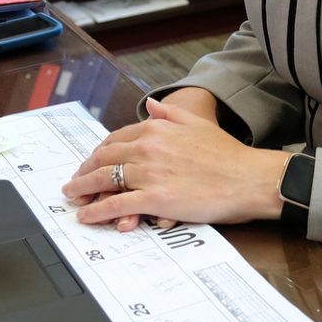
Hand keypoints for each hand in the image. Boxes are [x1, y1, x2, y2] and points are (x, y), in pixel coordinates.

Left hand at [78, 89, 219, 232]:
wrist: (248, 178)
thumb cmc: (228, 154)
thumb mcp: (196, 124)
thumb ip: (169, 113)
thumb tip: (150, 105)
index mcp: (156, 129)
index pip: (116, 140)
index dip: (99, 153)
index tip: (92, 162)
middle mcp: (147, 148)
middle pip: (104, 159)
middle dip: (85, 171)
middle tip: (75, 181)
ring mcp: (149, 174)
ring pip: (105, 181)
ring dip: (83, 189)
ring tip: (73, 197)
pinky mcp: (154, 199)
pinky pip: (115, 205)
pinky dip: (96, 211)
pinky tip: (86, 216)